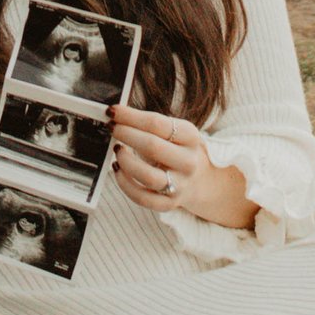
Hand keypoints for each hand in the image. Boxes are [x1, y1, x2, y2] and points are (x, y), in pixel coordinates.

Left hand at [108, 103, 254, 231]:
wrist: (202, 181)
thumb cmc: (180, 150)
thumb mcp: (176, 132)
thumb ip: (151, 125)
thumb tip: (116, 115)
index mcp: (191, 137)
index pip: (157, 124)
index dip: (130, 117)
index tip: (112, 111)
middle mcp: (188, 162)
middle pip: (152, 147)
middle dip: (126, 134)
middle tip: (111, 128)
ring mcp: (180, 185)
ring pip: (147, 176)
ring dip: (126, 161)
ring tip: (117, 151)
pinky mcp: (169, 203)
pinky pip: (143, 198)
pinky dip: (125, 185)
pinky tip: (118, 170)